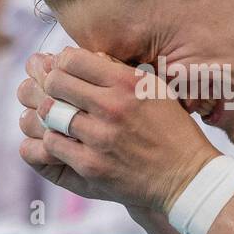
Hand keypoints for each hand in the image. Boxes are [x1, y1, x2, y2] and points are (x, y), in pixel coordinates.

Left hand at [17, 48, 219, 211]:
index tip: (63, 71)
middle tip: (53, 92)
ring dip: (47, 113)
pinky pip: (51, 144)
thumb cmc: (171, 129)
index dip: (61, 63)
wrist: (186, 176)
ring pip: (48, 113)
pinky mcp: (91, 166)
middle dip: (49, 85)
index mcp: (128, 82)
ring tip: (55, 115)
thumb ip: (120, 71)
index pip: (72, 59)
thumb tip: (83, 57)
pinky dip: (50, 139)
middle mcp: (113, 107)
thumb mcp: (154, 89)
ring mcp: (100, 138)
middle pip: (56, 84)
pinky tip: (59, 138)